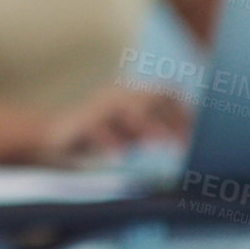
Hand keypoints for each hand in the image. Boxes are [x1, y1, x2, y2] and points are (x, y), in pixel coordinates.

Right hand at [35, 86, 191, 165]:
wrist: (50, 138)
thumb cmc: (98, 136)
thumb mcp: (130, 132)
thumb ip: (154, 131)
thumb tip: (189, 141)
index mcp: (132, 95)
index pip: (167, 93)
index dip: (185, 113)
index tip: (198, 137)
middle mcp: (116, 96)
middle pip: (151, 97)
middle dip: (171, 119)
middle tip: (186, 144)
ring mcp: (97, 108)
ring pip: (125, 109)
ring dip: (146, 125)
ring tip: (161, 143)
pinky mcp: (78, 124)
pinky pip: (95, 128)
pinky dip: (109, 140)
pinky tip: (121, 155)